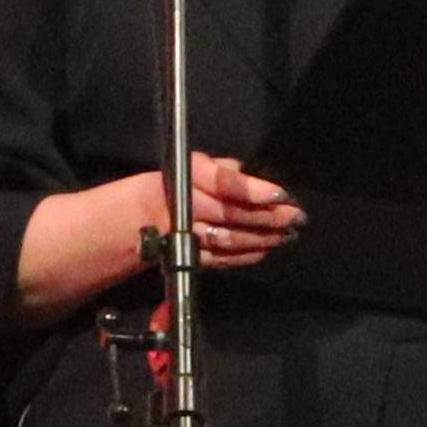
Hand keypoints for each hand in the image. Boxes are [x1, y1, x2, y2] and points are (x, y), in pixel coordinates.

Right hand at [170, 149, 300, 269]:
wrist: (131, 222)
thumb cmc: (168, 189)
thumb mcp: (188, 167)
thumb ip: (219, 169)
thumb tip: (247, 171)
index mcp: (185, 177)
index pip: (224, 183)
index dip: (253, 189)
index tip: (280, 193)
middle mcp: (183, 207)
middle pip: (232, 213)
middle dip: (268, 216)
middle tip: (296, 216)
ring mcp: (185, 236)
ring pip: (230, 239)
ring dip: (262, 238)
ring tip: (287, 233)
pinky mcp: (189, 257)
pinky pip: (222, 259)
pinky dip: (247, 255)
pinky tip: (265, 248)